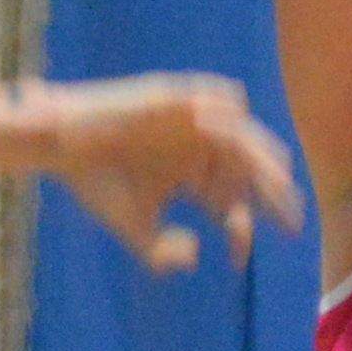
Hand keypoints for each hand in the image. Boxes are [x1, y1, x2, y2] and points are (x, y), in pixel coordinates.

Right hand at [41, 72, 306, 270]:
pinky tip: (238, 129)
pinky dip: (227, 107)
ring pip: (238, 132)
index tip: (239, 256)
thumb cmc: (97, 185)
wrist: (61, 144)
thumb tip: (195, 254)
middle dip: (272, 192)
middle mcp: (198, 145)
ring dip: (259, 153)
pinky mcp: (173, 96)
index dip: (242, 228)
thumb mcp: (134, 228)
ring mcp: (188, 119)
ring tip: (277, 177)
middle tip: (290, 216)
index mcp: (193, 174)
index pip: (233, 200)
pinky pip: (210, 94)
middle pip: (248, 167)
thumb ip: (162, 253)